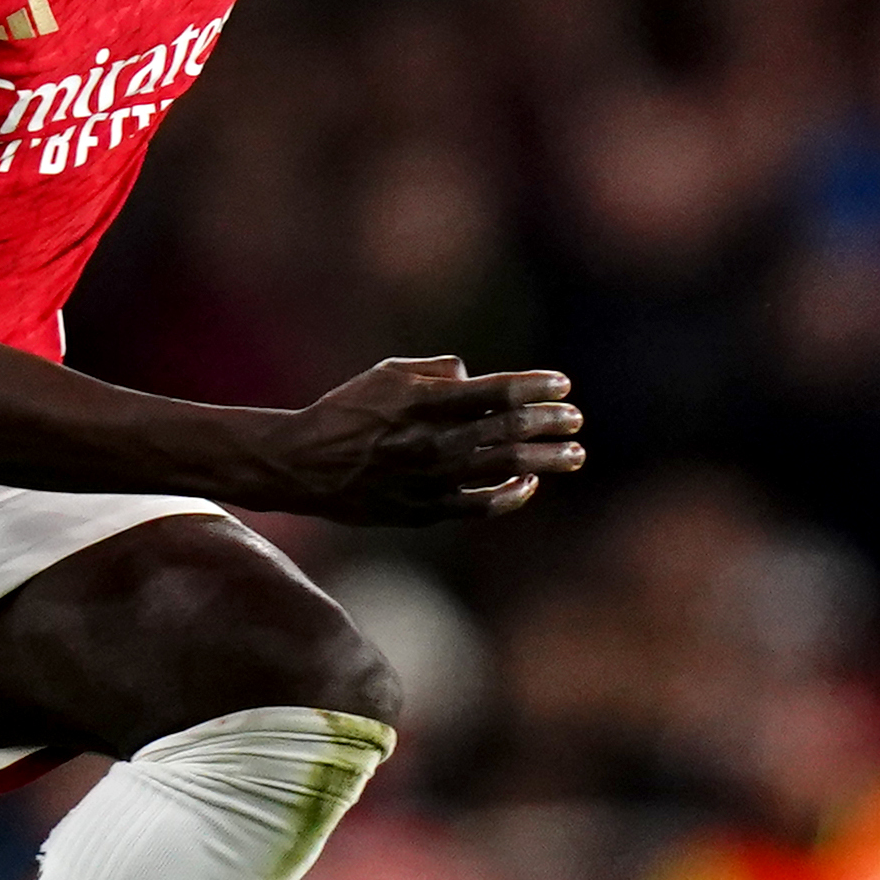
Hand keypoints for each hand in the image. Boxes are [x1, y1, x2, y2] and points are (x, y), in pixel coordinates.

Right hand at [263, 357, 585, 522]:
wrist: (303, 464)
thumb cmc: (346, 410)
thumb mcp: (386, 373)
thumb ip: (436, 369)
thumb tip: (474, 373)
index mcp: (424, 401)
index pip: (497, 392)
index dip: (536, 387)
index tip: (563, 384)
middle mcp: (433, 441)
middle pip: (509, 430)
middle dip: (550, 423)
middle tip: (576, 419)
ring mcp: (431, 479)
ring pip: (503, 468)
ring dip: (545, 460)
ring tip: (574, 454)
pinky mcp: (425, 510)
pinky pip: (480, 505)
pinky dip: (511, 495)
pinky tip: (530, 484)